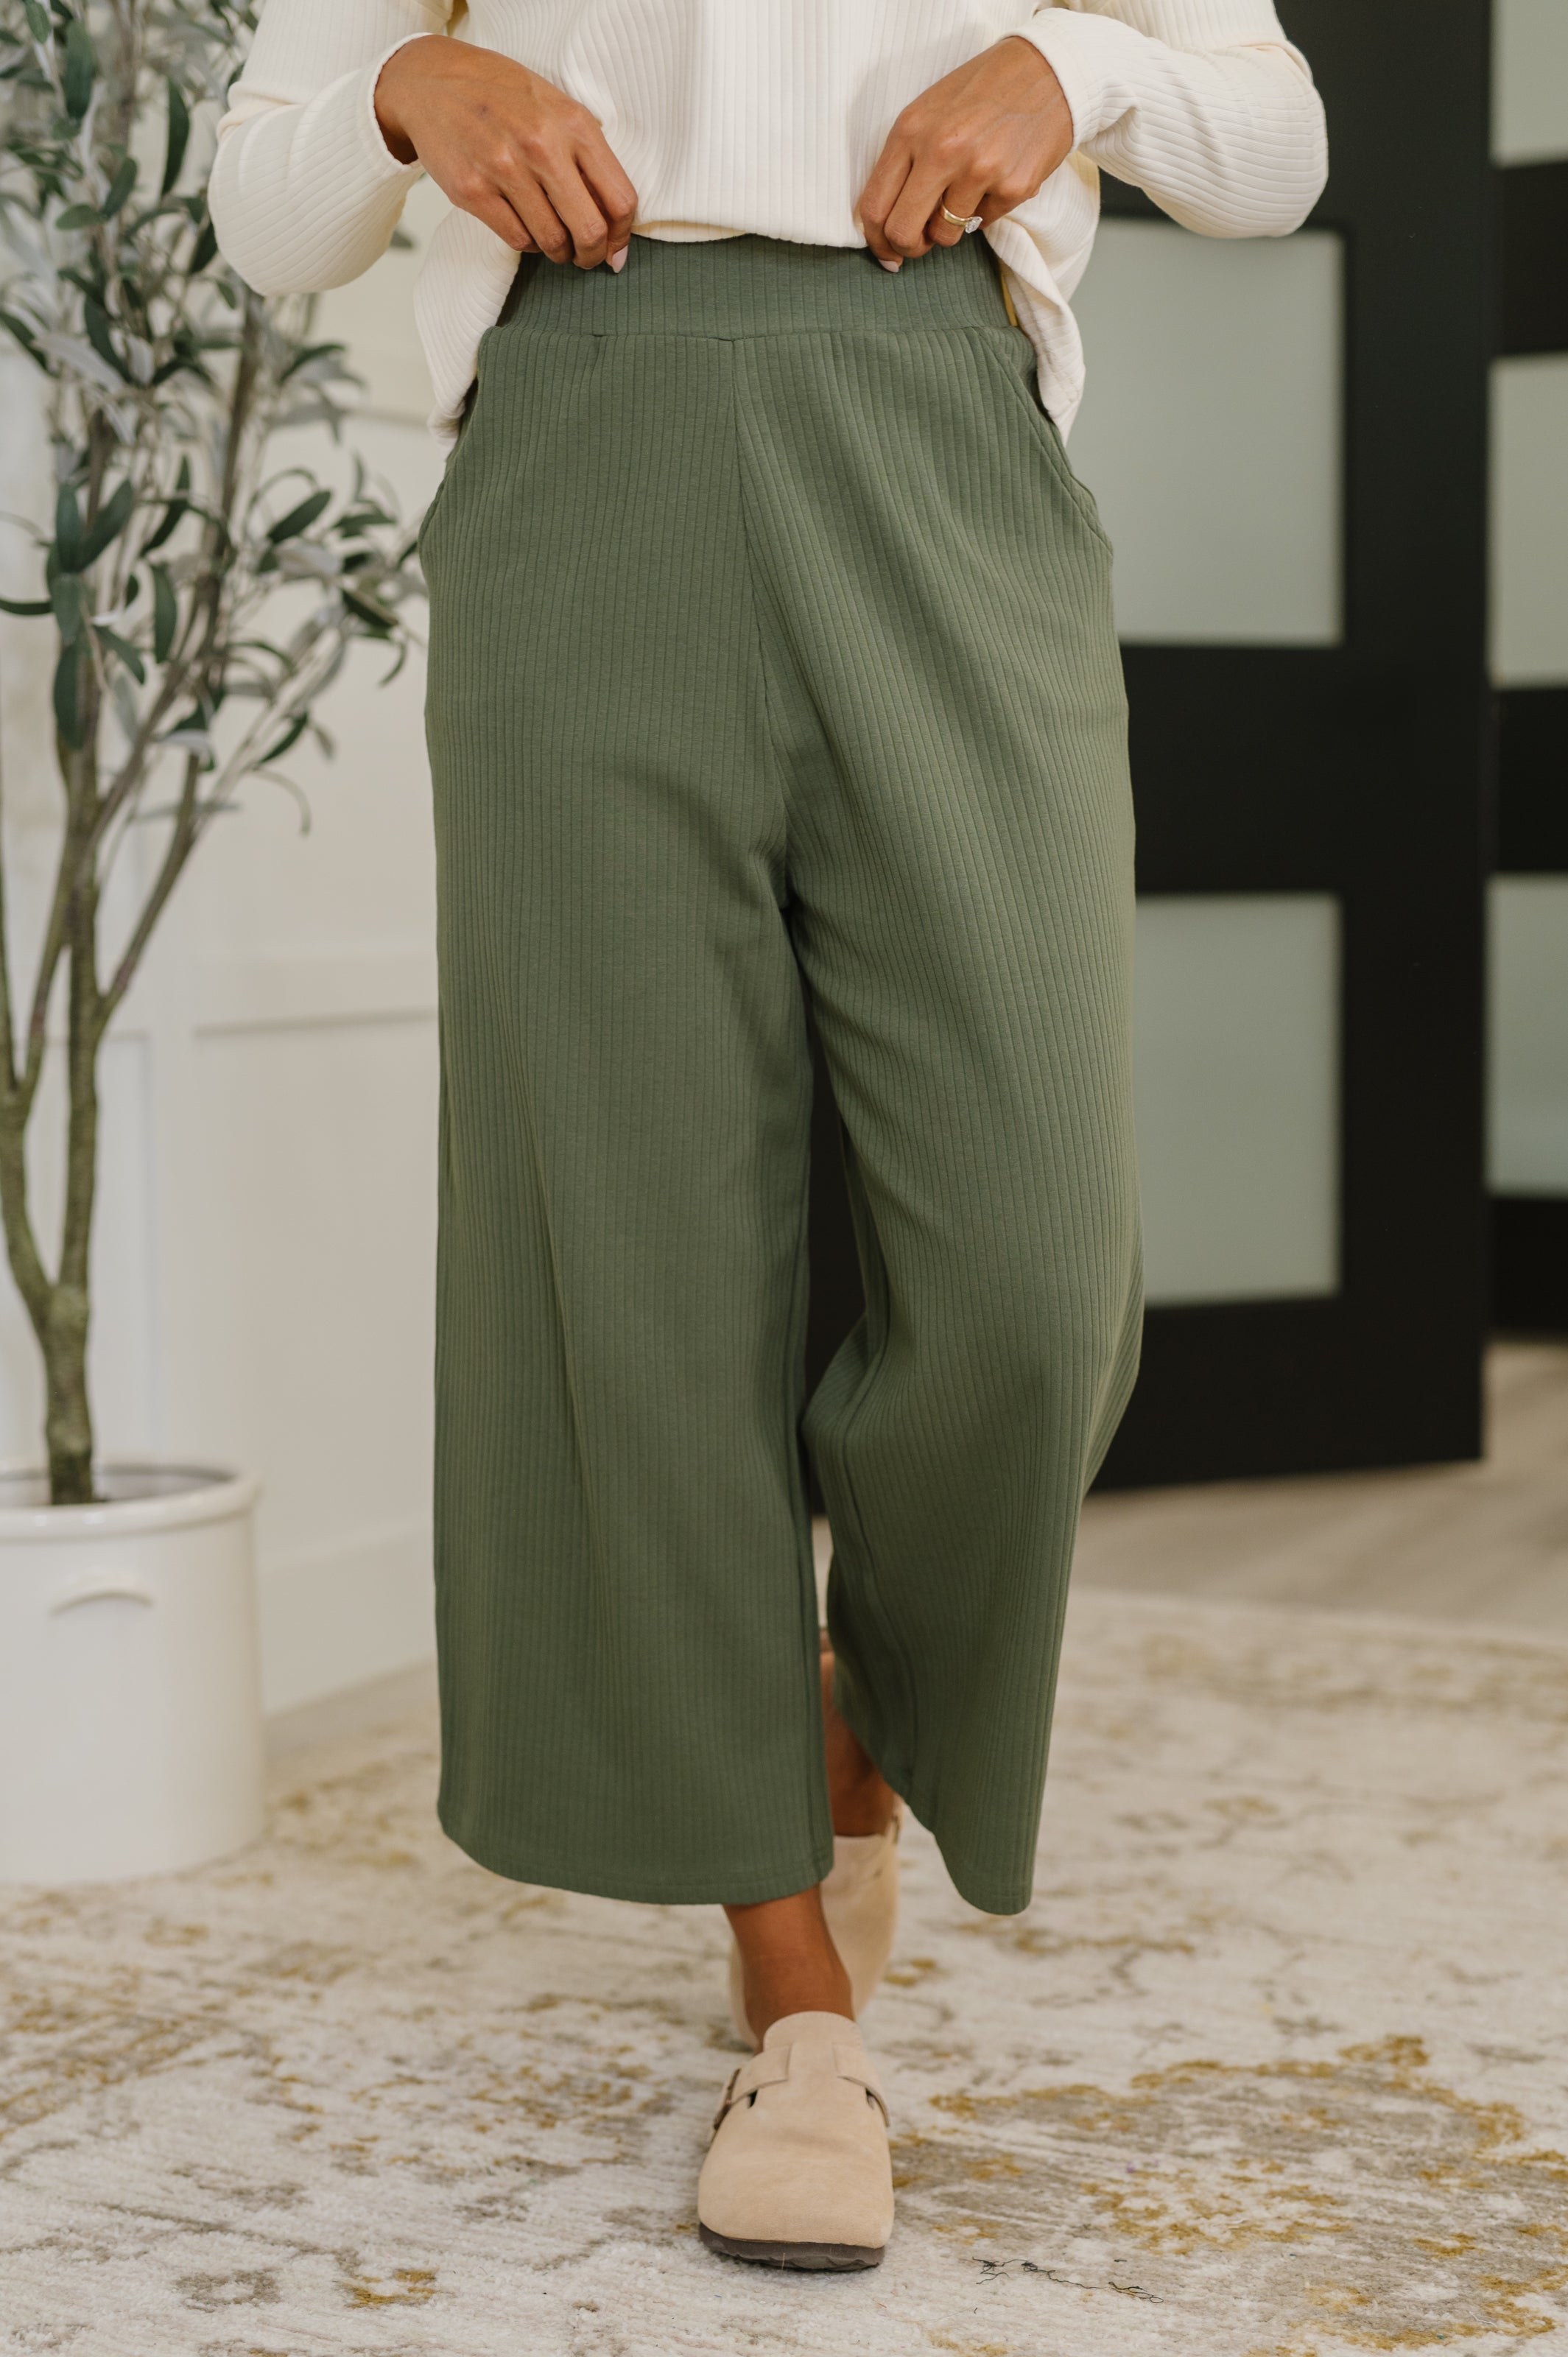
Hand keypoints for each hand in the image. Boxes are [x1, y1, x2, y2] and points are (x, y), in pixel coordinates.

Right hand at [374, 37, 635, 268]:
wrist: (432, 82)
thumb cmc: (501, 95)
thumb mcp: (555, 107)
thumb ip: (587, 156)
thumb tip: (614, 225)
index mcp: (573, 123)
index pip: (620, 199)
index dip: (622, 236)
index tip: (614, 249)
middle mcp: (542, 145)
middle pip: (590, 230)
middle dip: (592, 255)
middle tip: (585, 257)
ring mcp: (505, 168)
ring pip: (553, 242)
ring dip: (558, 251)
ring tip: (552, 239)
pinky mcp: (473, 190)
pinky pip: (518, 240)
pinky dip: (528, 243)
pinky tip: (525, 226)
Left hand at [858, 36, 1072, 267]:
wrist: (1047, 70)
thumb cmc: (982, 92)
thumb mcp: (929, 112)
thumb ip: (904, 161)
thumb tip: (887, 223)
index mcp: (911, 130)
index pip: (873, 206)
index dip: (875, 240)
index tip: (886, 251)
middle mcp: (941, 151)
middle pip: (902, 232)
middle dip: (907, 247)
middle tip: (920, 242)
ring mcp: (978, 170)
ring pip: (944, 235)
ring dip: (951, 226)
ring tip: (966, 192)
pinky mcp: (1012, 187)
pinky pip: (983, 222)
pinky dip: (986, 209)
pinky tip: (997, 176)